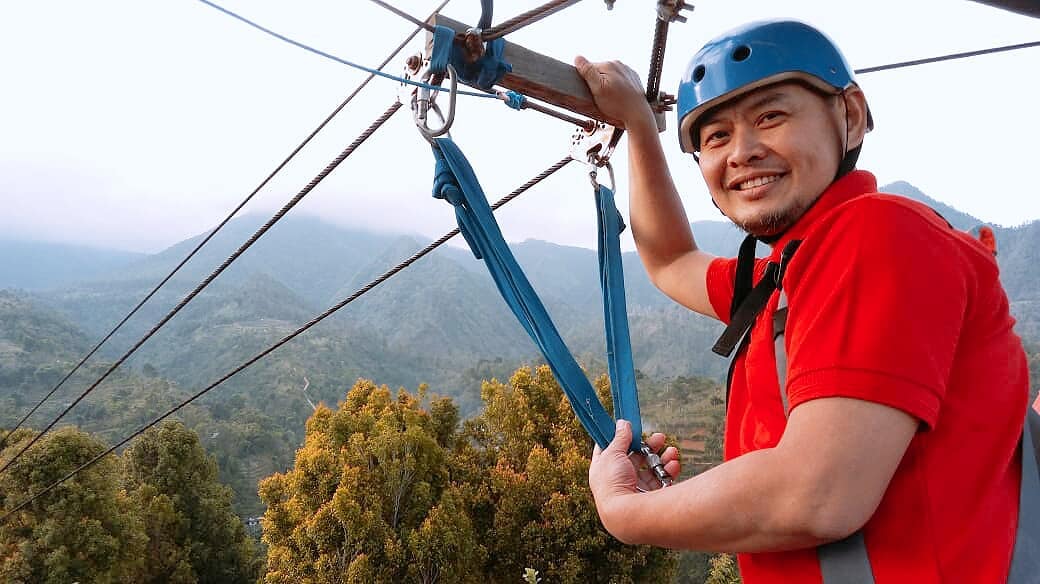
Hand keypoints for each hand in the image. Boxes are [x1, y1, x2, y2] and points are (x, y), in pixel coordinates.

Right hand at [574, 56, 656, 131]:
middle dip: (597, 83)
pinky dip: (617, 87)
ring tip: (611, 98)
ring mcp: (627, 71)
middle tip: (601, 97)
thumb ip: (587, 72)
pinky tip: (618, 96)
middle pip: (600, 72)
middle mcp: (619, 64)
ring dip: (607, 85)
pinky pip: (620, 80)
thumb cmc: (618, 105)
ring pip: (610, 76)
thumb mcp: (597, 89)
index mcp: (609, 65)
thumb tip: (578, 58)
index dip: (587, 81)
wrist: (637, 114)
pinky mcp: (633, 79)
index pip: (589, 67)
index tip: (592, 91)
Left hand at [589, 420, 679, 539]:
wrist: (626, 515)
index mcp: (602, 470)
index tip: (629, 428)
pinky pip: (661, 482)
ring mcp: (634, 490)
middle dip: (649, 446)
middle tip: (660, 437)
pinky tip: (674, 464)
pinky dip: (669, 472)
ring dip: (663, 458)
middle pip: (635, 458)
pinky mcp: (650, 499)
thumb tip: (622, 422)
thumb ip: (620, 437)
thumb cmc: (613, 483)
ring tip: (672, 451)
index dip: (619, 438)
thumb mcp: (613, 453)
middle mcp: (617, 481)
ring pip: (651, 469)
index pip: (609, 450)